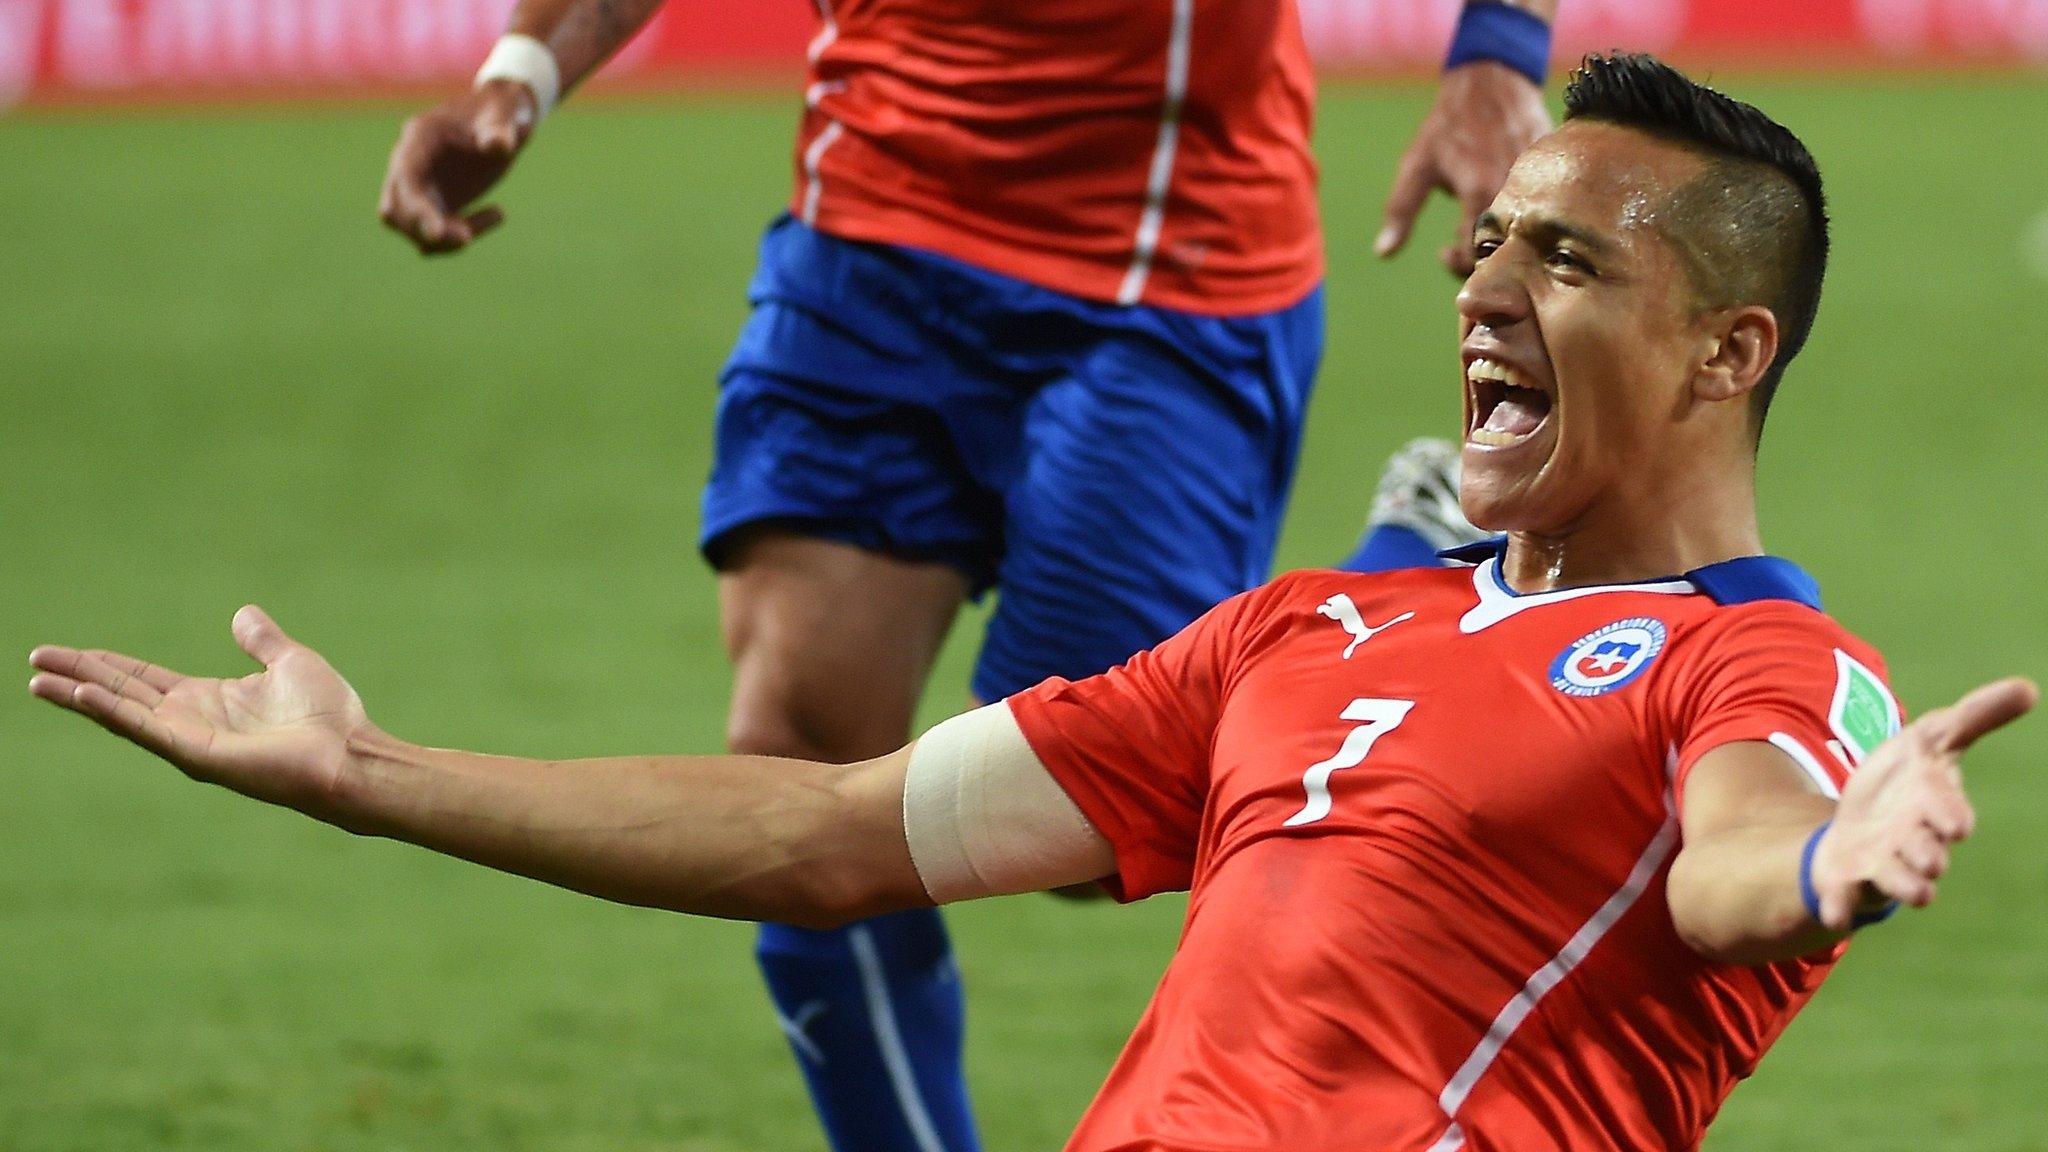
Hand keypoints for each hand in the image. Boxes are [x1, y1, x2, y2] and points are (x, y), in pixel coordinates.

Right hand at [29, 607, 372, 819]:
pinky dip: (113, 711)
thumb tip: (242, 613)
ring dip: (80, 694)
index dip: (105, 664)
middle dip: (79, 675)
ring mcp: (190, 739)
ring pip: (122, 712)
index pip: (142, 679)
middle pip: (121, 692)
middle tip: (36, 658)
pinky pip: (147, 728)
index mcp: (208, 699)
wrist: (351, 754)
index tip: (68, 652)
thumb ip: (261, 641)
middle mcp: (191, 720)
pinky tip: (82, 694)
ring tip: (38, 678)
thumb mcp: (290, 663)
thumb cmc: (329, 716)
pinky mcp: (197, 755)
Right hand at [377, 80, 537, 255]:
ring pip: (411, 227)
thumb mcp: (503, 114)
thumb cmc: (498, 112)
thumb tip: (497, 147)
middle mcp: (410, 164)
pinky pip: (435, 234)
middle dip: (425, 230)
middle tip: (467, 238)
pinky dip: (460, 236)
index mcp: (419, 137)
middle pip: (396, 209)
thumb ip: (500, 129)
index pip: (405, 178)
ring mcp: (419, 186)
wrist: (501, 119)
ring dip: (445, 240)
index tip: (436, 234)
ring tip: (497, 213)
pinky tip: (497, 213)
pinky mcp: (434, 204)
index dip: (416, 208)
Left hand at [1377, 61, 1551, 276]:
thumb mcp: (1417, 164)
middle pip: (1505, 250)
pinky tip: (1505, 205)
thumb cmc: (1449, 124)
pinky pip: (1545, 208)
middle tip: (1458, 243)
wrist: (1493, 79)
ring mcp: (1540, 180)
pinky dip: (1524, 215)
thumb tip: (1383, 252)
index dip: (1457, 263)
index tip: (1444, 252)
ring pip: (1526, 232)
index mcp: (1479, 191)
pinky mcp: (1555, 172)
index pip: (1476, 255)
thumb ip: (1401, 210)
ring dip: (1502, 237)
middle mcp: (1515, 190)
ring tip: (1479, 221)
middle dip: (1479, 256)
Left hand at [1809, 677, 2037, 929]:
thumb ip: (1975, 717)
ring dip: (1901, 886)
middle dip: (1927, 854)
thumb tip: (2028, 687)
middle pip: (1925, 853)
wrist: (1861, 818)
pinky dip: (1839, 907)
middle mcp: (1913, 843)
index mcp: (1935, 810)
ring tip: (1913, 893)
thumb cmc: (1906, 778)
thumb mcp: (1932, 738)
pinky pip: (1842, 899)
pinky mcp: (1846, 878)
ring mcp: (1880, 863)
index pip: (1948, 814)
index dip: (1949, 815)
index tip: (1955, 824)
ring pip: (1895, 883)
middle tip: (1930, 857)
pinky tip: (1833, 914)